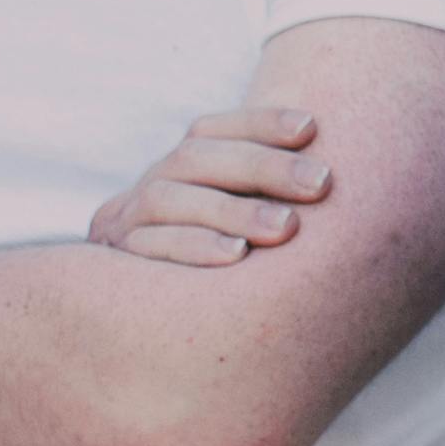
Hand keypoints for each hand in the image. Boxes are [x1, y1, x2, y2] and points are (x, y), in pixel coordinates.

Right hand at [93, 107, 327, 265]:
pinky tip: (237, 256)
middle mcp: (148, 187)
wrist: (134, 323)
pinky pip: (146, 249)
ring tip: (287, 227)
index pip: (212, 129)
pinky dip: (193, 248)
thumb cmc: (215, 260)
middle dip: (262, 167)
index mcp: (176, 168)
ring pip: (169, 200)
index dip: (260, 122)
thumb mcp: (233, 217)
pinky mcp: (113, 264)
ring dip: (231, 209)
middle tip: (320, 183)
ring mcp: (123, 223)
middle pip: (196, 159)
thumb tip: (331, 175)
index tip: (311, 127)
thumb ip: (266, 193)